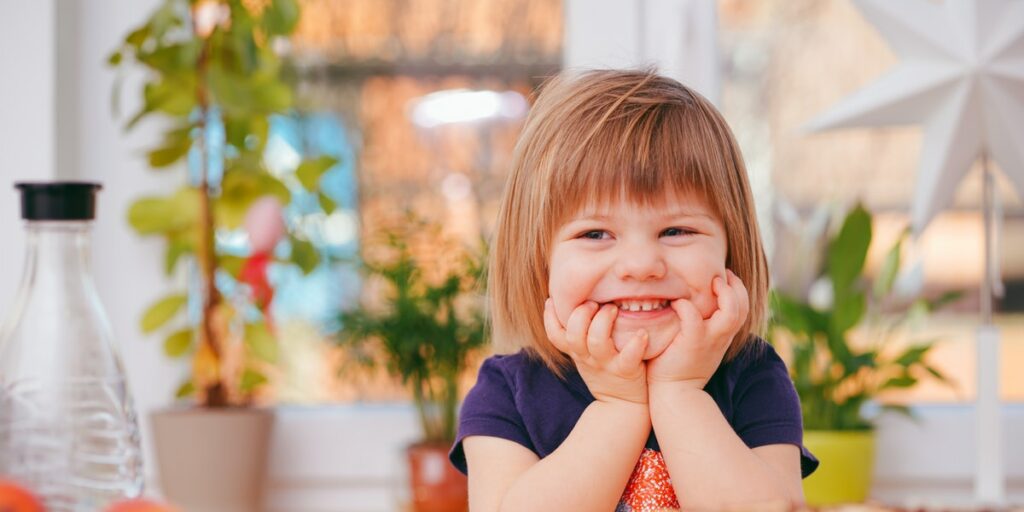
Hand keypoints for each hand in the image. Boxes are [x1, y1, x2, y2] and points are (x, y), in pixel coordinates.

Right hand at [543, 298, 649, 404]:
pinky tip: (642, 333)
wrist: (623, 406)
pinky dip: (635, 344)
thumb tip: (575, 302)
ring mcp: (606, 364)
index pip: (554, 334)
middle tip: (594, 303)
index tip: (553, 299)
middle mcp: (588, 357)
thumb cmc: (605, 372)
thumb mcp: (585, 356)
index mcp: (576, 352)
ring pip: (597, 342)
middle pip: (574, 334)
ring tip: (614, 309)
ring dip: (604, 321)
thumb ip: (579, 334)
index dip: (549, 317)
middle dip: (581, 314)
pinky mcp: (626, 371)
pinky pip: (628, 357)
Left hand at [647, 270, 748, 389]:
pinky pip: (693, 318)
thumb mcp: (697, 344)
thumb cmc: (679, 367)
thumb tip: (692, 304)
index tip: (725, 277)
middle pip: (743, 307)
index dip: (738, 290)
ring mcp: (709, 340)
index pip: (742, 308)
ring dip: (724, 293)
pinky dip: (686, 306)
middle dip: (736, 286)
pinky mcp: (692, 343)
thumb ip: (701, 326)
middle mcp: (721, 337)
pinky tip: (676, 303)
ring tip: (711, 282)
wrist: (674, 394)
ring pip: (731, 312)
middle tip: (722, 274)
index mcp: (723, 335)